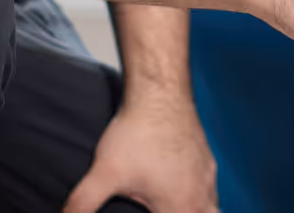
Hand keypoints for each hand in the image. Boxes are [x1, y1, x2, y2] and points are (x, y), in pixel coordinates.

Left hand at [63, 93, 216, 212]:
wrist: (160, 91)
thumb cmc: (136, 132)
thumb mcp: (104, 172)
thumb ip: (82, 203)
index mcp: (180, 207)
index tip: (147, 212)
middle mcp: (201, 195)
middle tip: (159, 209)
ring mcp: (207, 175)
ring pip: (212, 207)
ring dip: (195, 211)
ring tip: (172, 207)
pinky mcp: (207, 158)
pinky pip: (210, 187)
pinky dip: (198, 195)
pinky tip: (178, 186)